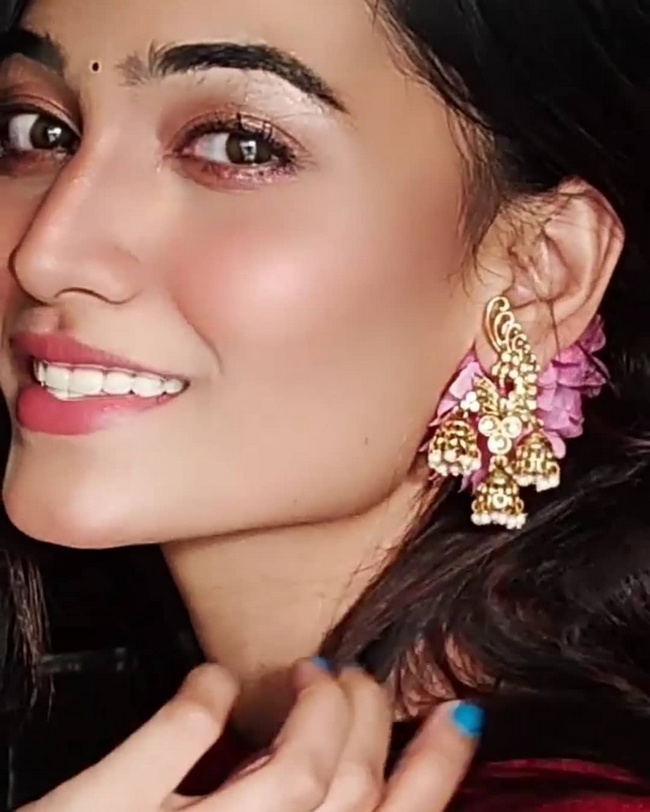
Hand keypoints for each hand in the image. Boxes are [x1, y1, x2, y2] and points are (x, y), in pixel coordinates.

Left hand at [19, 661, 481, 811]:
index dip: (436, 774)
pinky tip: (214, 681)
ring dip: (315, 709)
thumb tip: (341, 773)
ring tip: (311, 670)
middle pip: (350, 792)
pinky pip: (178, 738)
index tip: (456, 718)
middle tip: (359, 680)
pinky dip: (204, 698)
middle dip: (371, 722)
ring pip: (294, 774)